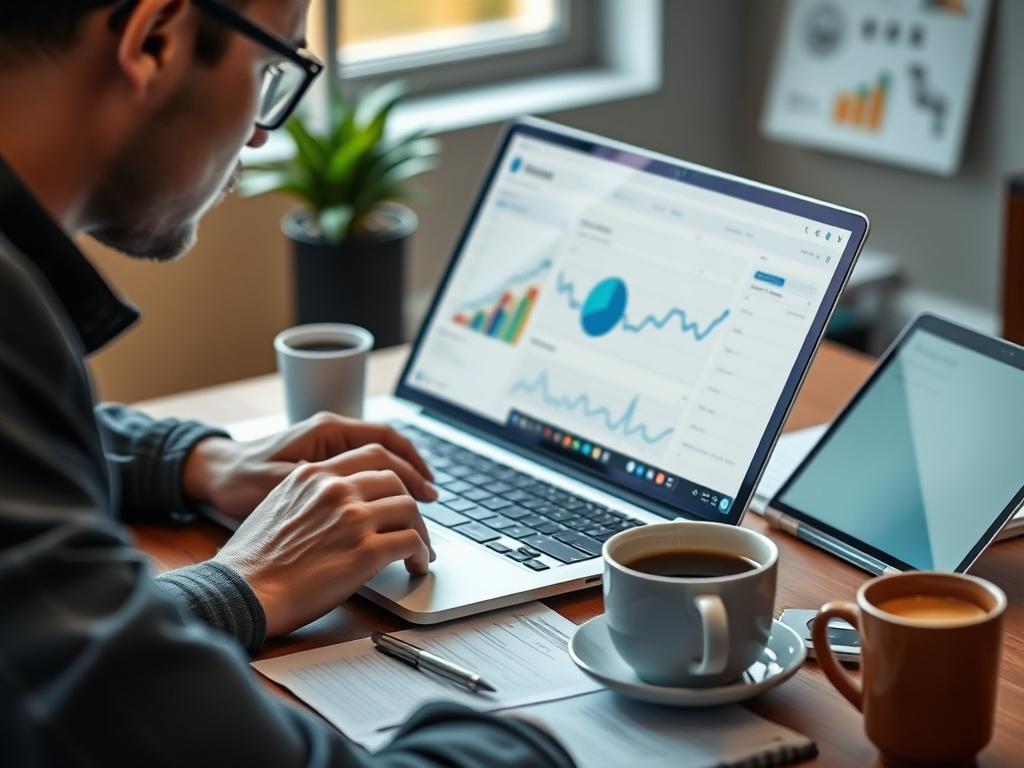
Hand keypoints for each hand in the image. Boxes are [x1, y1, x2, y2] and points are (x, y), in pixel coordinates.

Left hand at [183, 412, 436, 519]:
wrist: (214, 474)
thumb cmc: (241, 481)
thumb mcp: (282, 485)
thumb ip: (322, 488)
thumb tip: (362, 497)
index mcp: (327, 432)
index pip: (385, 441)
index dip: (412, 465)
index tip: (428, 490)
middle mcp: (331, 432)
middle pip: (387, 447)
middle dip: (413, 471)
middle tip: (432, 499)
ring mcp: (327, 444)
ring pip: (377, 456)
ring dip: (400, 475)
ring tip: (418, 501)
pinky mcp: (322, 459)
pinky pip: (362, 465)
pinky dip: (381, 480)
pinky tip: (388, 501)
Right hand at [214, 460, 432, 635]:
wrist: (242, 591)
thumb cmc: (253, 561)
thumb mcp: (277, 506)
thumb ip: (311, 496)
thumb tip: (339, 506)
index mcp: (313, 475)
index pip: (371, 455)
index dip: (396, 472)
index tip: (405, 488)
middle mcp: (336, 489)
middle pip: (395, 480)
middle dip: (410, 502)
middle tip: (414, 524)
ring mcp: (353, 517)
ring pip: (409, 508)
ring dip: (420, 531)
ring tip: (420, 550)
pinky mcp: (365, 550)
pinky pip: (411, 542)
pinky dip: (421, 554)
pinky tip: (416, 565)